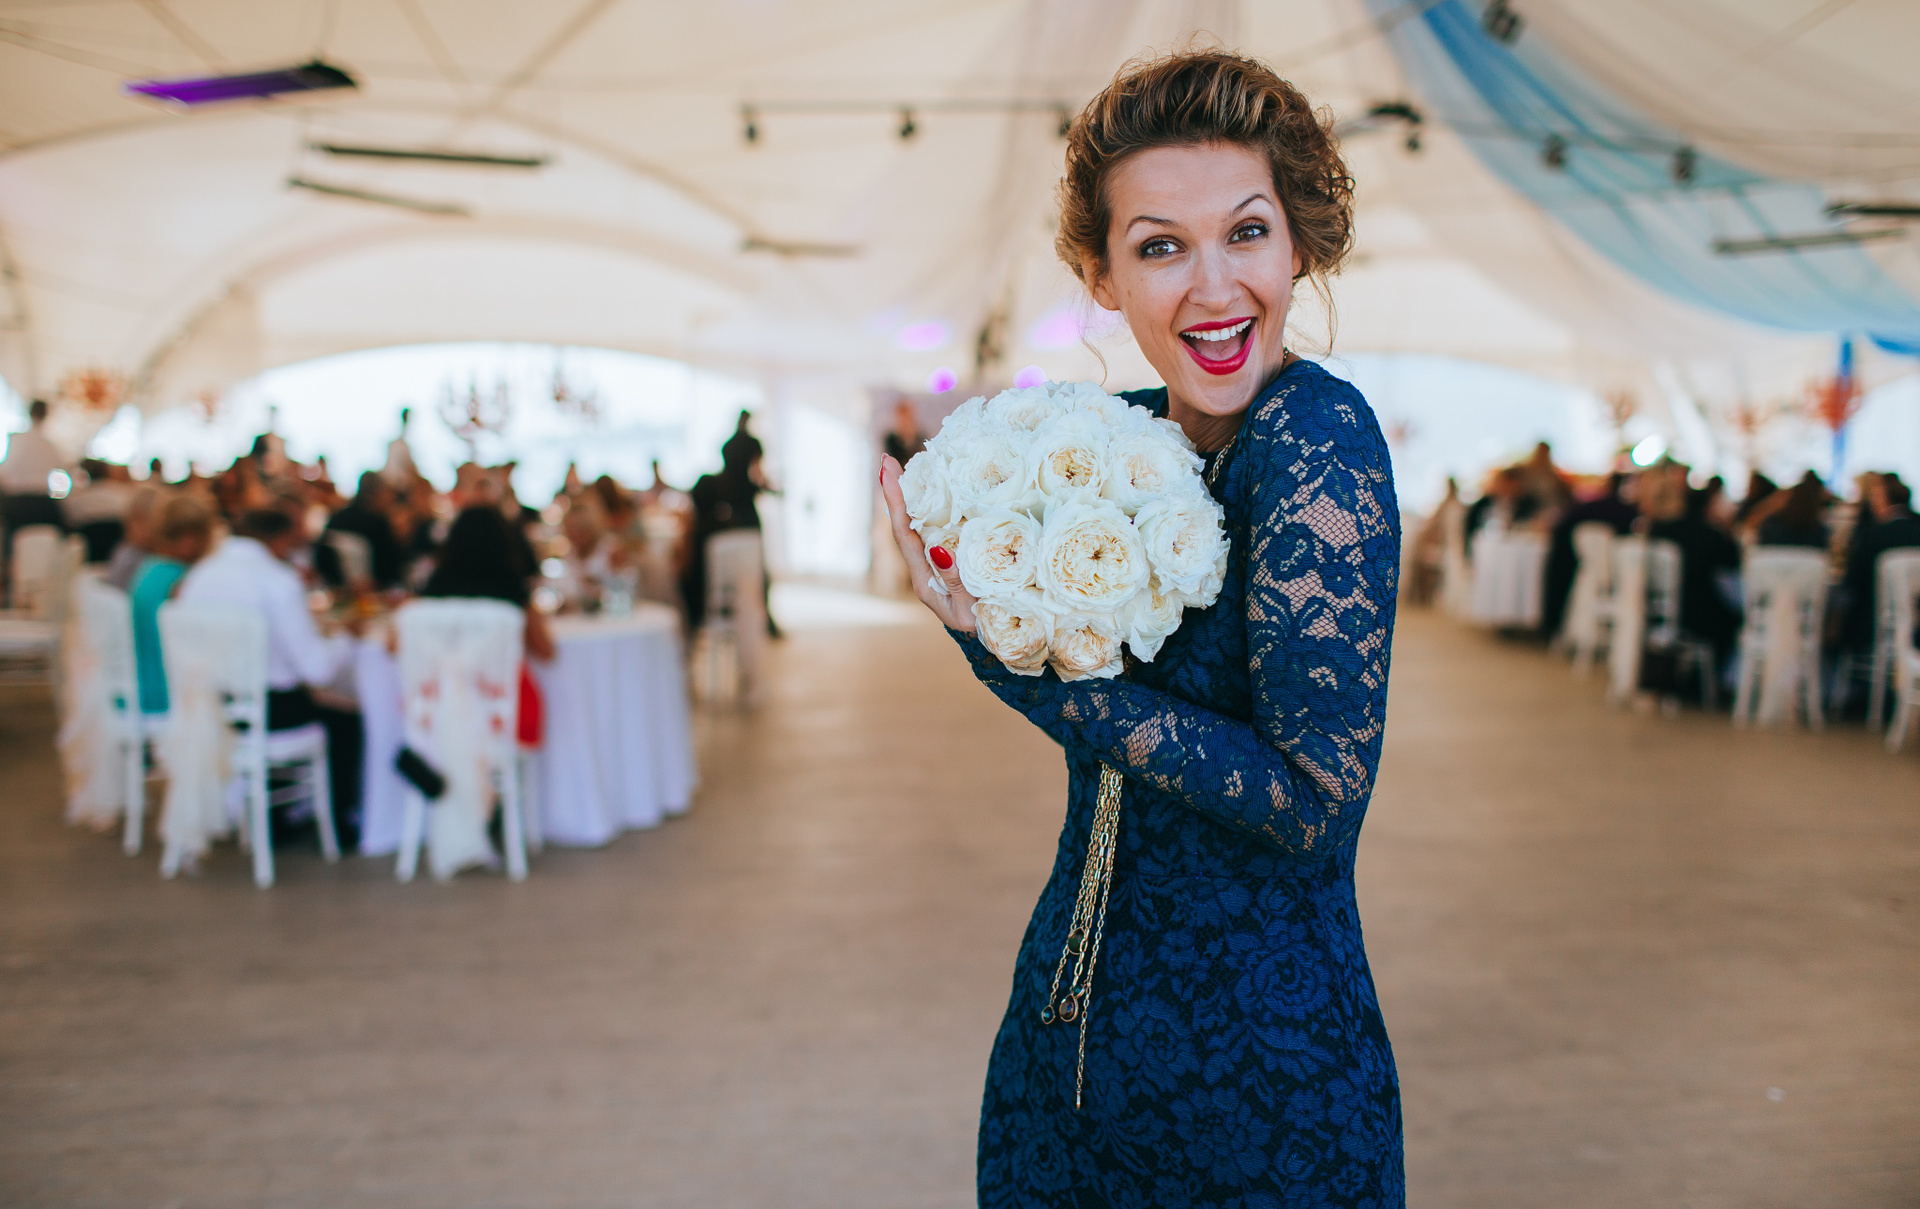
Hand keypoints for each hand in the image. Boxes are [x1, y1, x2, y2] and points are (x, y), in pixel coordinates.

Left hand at [879, 455, 975, 632]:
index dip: (895, 503)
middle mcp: (924, 566)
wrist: (989, 639)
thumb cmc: (979, 626)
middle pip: (905, 523)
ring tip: (911, 467)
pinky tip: (941, 490)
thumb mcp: (966, 609)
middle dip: (897, 492)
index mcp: (923, 578)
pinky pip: (939, 528)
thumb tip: (939, 549)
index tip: (888, 474)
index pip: (903, 534)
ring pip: (920, 524)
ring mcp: (936, 562)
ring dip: (915, 496)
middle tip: (889, 461)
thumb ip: (954, 581)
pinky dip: (936, 507)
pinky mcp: (951, 559)